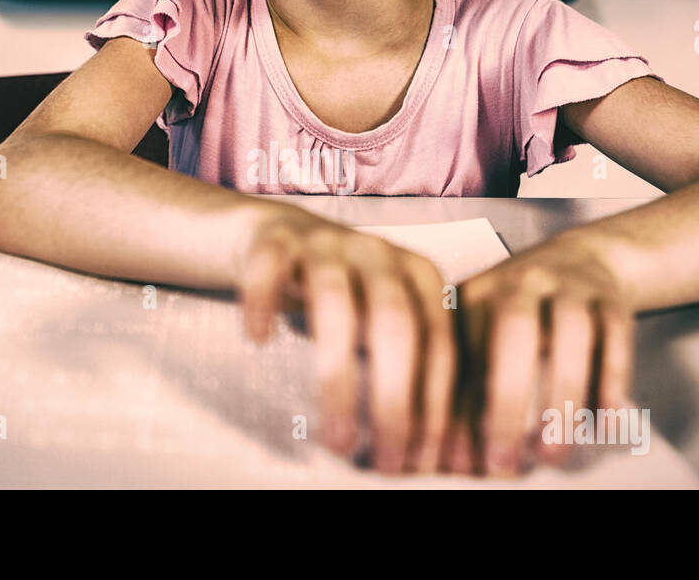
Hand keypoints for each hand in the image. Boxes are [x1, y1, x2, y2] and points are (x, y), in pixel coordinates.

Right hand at [236, 205, 455, 473]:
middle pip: (395, 326)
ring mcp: (327, 243)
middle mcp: (380, 254)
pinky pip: (268, 267)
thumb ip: (407, 373)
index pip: (438, 344)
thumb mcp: (383, 326)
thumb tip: (422, 455)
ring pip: (335, 304)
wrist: (283, 237)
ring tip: (335, 439)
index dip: (434, 405)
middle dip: (395, 400)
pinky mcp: (276, 239)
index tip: (421, 460)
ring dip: (337, 379)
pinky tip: (260, 339)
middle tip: (386, 460)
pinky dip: (263, 300)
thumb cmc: (345, 300)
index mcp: (421, 276)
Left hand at [445, 232, 636, 476]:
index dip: (458, 411)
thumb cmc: (520, 314)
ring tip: (552, 454)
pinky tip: (604, 425)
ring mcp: (570, 285)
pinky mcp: (612, 298)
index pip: (462, 354)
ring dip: (563, 397)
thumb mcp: (483, 339)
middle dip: (507, 399)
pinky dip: (613, 381)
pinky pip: (616, 336)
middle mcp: (521, 282)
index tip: (462, 465)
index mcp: (475, 295)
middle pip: (514, 330)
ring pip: (572, 332)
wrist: (581, 258)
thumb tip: (454, 462)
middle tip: (504, 462)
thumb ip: (468, 395)